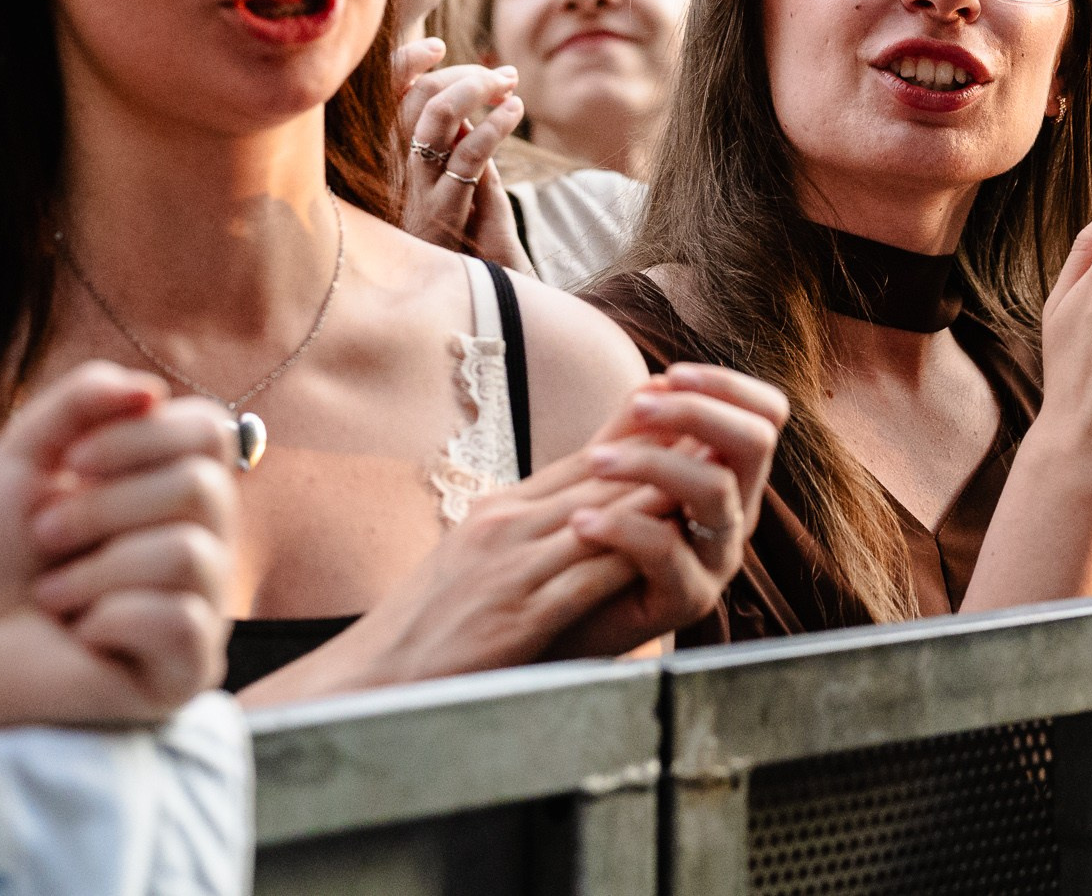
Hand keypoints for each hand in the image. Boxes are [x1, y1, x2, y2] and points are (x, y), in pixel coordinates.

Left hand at [0, 364, 239, 729]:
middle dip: (102, 508)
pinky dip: (110, 620)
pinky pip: (179, 619)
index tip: (72, 463)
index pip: (211, 430)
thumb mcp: (22, 461)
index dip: (140, 436)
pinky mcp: (190, 666)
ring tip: (53, 596)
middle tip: (44, 537)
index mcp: (172, 488)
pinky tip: (85, 636)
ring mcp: (203, 604)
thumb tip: (150, 389)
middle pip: (201, 486)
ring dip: (94, 571)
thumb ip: (78, 404)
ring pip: (188, 553)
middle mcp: (203, 539)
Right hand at [266, 365, 784, 692]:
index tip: (691, 412)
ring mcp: (509, 567)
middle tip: (722, 427)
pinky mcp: (514, 615)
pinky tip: (668, 549)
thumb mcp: (478, 557)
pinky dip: (627, 558)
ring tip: (712, 476)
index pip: (585, 462)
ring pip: (600, 516)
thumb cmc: (430, 625)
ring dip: (659, 495)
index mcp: (502, 510)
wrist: (370, 680)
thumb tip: (584, 508)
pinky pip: (581, 578)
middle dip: (665, 453)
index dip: (641, 435)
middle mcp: (507, 525)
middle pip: (601, 478)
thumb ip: (530, 528)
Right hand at [395, 37, 532, 270]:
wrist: (455, 299)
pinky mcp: (447, 209)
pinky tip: (515, 112)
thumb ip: (453, 144)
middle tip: (502, 76)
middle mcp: (400, 170)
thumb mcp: (451, 183)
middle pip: (418, 97)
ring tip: (511, 87)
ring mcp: (420, 188)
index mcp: (395, 159)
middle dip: (462, 74)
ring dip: (478, 90)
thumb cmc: (458, 236)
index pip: (386, 96)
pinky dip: (495, 124)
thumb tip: (469, 102)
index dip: (405, 63)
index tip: (435, 46)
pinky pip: (467, 155)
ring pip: (437, 118)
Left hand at [548, 365, 788, 656]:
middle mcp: (736, 514)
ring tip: (594, 461)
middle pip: (756, 441)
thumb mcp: (616, 478)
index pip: (766, 415)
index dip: (727, 386)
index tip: (671, 374)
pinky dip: (621, 525)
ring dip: (651, 462)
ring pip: (716, 488)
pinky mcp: (689, 599)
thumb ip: (637, 433)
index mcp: (729, 477)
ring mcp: (718, 558)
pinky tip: (580, 519)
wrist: (562, 620)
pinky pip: (668, 549)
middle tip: (640, 408)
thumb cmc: (592, 543)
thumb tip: (656, 379)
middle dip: (697, 412)